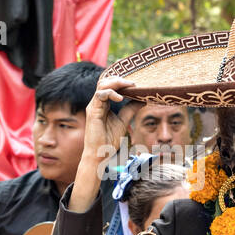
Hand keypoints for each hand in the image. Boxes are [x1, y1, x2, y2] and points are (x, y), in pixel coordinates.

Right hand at [70, 76, 134, 213]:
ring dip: (117, 83)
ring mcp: (93, 106)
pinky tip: (121, 99)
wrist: (100, 155)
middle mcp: (97, 103)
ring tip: (130, 87)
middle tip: (134, 83)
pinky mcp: (92, 112)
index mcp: (103, 104)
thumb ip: (130, 110)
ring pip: (102, 85)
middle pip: (105, 81)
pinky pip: (100, 96)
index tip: (136, 85)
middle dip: (119, 79)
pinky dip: (111, 94)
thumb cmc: (108, 141)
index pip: (109, 86)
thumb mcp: (123, 122)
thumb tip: (142, 100)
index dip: (121, 82)